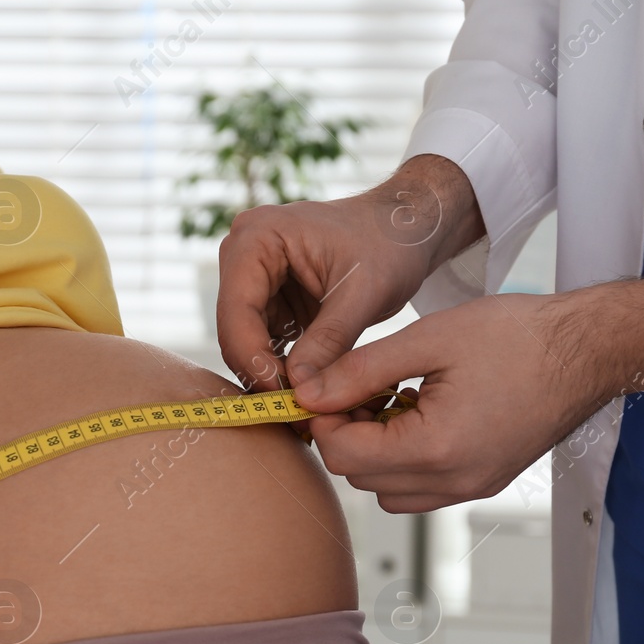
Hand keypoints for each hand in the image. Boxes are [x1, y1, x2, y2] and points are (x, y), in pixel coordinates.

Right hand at [216, 154, 483, 394]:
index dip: (254, 358)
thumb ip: (330, 340)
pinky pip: (267, 345)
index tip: (283, 396)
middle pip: (236, 330)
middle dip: (262, 373)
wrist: (406, 228)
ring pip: (248, 344)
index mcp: (257, 238)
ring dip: (273, 377)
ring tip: (305, 409)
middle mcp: (244, 256)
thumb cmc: (390, 243)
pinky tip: (308, 393)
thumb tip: (300, 390)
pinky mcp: (271, 303)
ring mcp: (255, 281)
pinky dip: (285, 370)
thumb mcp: (364, 293)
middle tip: (294, 415)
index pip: (237, 310)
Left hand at [291, 265, 643, 511]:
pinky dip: (406, 457)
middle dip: (347, 432)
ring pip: (388, 489)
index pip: (344, 454)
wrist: (588, 350)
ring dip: (374, 449)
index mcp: (437, 448)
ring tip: (393, 395)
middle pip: (360, 477)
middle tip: (359, 383)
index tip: (327, 381)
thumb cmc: (519, 336)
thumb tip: (309, 393)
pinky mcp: (484, 481)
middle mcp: (454, 482)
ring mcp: (472, 487)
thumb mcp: (430, 340)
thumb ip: (361, 370)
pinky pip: (422, 487)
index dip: (324, 417)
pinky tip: (420, 410)